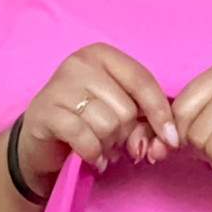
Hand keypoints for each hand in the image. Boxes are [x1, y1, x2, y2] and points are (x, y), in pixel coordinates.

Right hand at [16, 45, 178, 197]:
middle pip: (126, 108)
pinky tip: (89, 156)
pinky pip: (84, 136)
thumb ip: (145, 124)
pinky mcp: (45, 111)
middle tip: (115, 144)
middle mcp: (80, 63)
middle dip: (126, 135)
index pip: (143, 81)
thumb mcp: (120, 117)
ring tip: (99, 147)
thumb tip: (164, 143)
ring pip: (107, 123)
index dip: (160, 113)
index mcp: (103, 55)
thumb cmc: (86, 125)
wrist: (41, 144)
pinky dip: (92, 153)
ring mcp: (59, 85)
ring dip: (108, 145)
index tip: (171, 140)